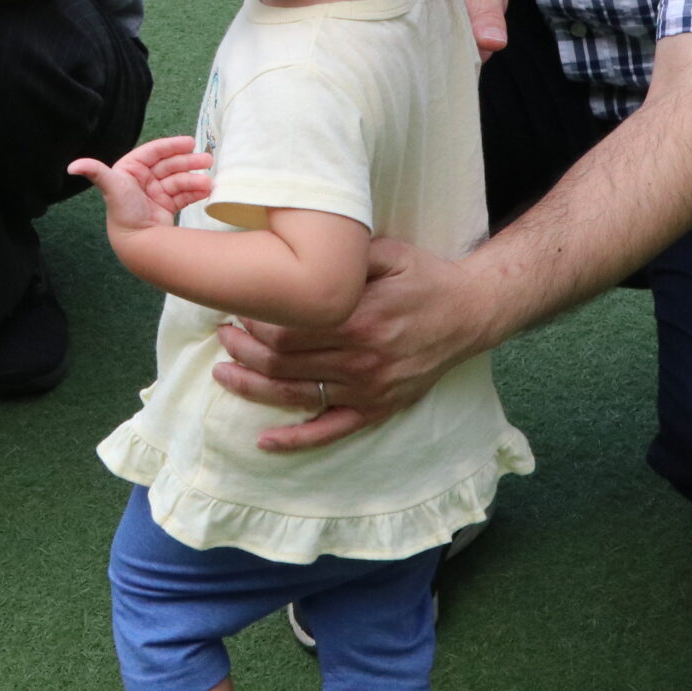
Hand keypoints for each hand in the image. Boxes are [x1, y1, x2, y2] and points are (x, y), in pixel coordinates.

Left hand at [68, 136, 215, 232]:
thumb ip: (95, 172)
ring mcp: (155, 192)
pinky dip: (195, 192)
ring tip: (209, 184)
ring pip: (179, 180)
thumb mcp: (112, 187)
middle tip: (207, 161)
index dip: (172, 145)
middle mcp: (143, 179)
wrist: (135, 242)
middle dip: (189, 162)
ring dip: (195, 180)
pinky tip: (207, 192)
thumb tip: (71, 167)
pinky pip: (183, 194)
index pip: (154, 151)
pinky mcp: (165, 206)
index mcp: (131, 169)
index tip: (190, 143)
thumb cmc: (122, 212)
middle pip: (170, 164)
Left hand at [210, 239, 478, 450]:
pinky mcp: (378, 409)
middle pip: (285, 361)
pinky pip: (331, 431)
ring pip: (297, 396)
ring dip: (254, 388)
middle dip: (244, 350)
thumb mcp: (387, 251)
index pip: (288, 328)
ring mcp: (369, 389)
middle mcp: (362, 359)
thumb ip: (344, 255)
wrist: (469, 314)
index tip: (236, 307)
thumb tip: (295, 249)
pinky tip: (264, 441)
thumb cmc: (423, 277)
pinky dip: (296, 440)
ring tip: (223, 374)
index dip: (254, 321)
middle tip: (222, 335)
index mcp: (360, 318)